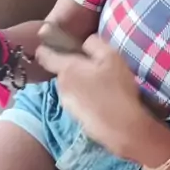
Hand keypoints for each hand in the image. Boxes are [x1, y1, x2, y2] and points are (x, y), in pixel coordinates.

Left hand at [36, 35, 146, 158]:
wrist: (124, 128)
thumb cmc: (117, 89)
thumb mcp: (111, 57)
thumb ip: (94, 44)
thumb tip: (84, 41)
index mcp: (67, 69)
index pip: (45, 55)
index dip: (46, 48)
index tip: (53, 44)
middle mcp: (62, 87)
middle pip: (63, 72)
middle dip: (74, 69)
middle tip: (95, 68)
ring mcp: (68, 105)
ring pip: (71, 88)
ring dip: (82, 85)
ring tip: (103, 87)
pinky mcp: (77, 119)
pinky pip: (79, 103)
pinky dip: (87, 100)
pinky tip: (104, 102)